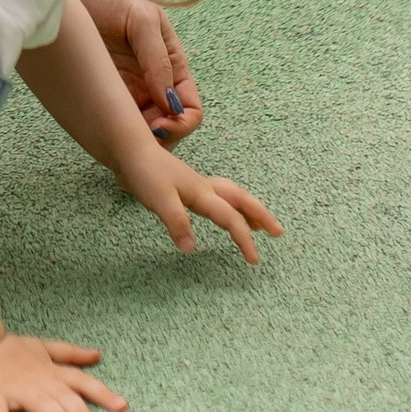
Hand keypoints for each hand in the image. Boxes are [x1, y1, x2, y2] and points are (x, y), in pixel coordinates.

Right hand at [0, 332, 127, 411]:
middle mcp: (37, 382)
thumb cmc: (7, 349)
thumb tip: (97, 355)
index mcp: (50, 372)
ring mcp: (15, 390)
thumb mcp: (42, 347)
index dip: (102, 393)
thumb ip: (70, 354)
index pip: (81, 382)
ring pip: (40, 404)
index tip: (122, 407)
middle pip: (64, 397)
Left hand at [72, 0, 201, 143]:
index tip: (160, 126)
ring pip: (141, 130)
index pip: (190, 108)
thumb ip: (158, 59)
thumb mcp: (142, 19)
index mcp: (172, 66)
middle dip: (159, 138)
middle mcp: (153, 83)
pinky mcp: (103, 92)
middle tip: (135, 137)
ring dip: (136, 139)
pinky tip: (103, 131)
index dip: (181, 124)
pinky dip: (114, 132)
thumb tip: (169, 102)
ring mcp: (128, 90)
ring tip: (117, 136)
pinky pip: (115, 120)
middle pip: (169, 127)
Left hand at [132, 150, 282, 269]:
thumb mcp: (159, 200)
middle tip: (278, 232)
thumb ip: (176, 223)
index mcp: (202, 194)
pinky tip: (224, 211)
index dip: (244, 240)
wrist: (131, 151)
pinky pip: (219, 195)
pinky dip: (230, 204)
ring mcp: (197, 185)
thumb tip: (191, 249)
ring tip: (259, 224)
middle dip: (261, 215)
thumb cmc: (146, 173)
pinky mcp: (188, 186)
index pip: (231, 219)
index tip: (254, 260)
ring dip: (248, 208)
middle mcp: (205, 188)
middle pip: (241, 200)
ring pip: (232, 195)